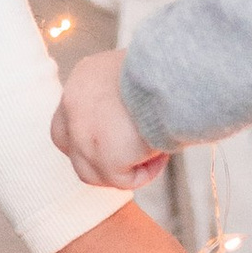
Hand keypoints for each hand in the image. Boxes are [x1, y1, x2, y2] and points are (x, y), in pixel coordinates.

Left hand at [52, 48, 162, 190]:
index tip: (116, 139)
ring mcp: (84, 132)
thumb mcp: (138, 76)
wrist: (183, 75)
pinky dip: (144, 174)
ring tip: (157, 152)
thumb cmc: (173, 73)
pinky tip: (163, 155)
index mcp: (85, 77)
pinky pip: (121, 180)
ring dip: (124, 169)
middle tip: (130, 156)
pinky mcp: (105, 156)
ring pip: (92, 171)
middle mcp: (74, 102)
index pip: (68, 116)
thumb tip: (129, 125)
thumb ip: (122, 98)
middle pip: (69, 146)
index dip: (89, 134)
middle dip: (96, 157)